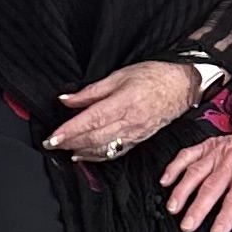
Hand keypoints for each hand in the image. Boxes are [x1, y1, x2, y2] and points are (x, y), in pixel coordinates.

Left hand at [50, 59, 202, 160]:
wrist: (181, 85)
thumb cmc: (153, 76)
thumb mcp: (119, 75)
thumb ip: (91, 91)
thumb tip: (67, 100)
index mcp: (124, 102)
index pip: (91, 120)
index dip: (70, 130)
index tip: (53, 137)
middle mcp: (130, 121)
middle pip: (94, 138)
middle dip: (69, 143)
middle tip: (50, 144)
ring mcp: (135, 133)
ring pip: (104, 149)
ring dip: (81, 152)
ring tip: (64, 150)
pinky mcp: (139, 140)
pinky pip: (115, 153)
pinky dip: (98, 156)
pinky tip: (85, 155)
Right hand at [162, 109, 231, 231]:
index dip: (225, 216)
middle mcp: (231, 162)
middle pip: (211, 187)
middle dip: (197, 207)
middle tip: (187, 225)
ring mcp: (217, 153)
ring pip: (196, 172)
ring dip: (182, 190)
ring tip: (173, 207)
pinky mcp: (208, 146)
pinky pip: (188, 154)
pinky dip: (174, 167)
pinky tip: (165, 181)